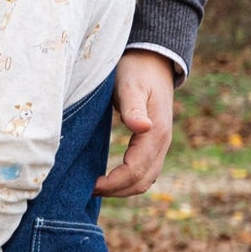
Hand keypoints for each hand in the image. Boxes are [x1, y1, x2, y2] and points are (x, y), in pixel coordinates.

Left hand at [96, 51, 176, 197]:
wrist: (151, 60)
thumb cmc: (136, 70)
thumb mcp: (131, 86)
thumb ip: (133, 108)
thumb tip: (141, 128)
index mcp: (156, 132)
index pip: (136, 170)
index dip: (114, 183)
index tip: (91, 185)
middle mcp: (162, 143)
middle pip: (143, 181)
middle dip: (116, 191)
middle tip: (88, 190)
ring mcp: (160, 144)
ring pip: (146, 179)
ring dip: (123, 189)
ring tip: (96, 188)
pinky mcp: (153, 143)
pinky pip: (144, 170)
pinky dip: (128, 180)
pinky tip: (109, 178)